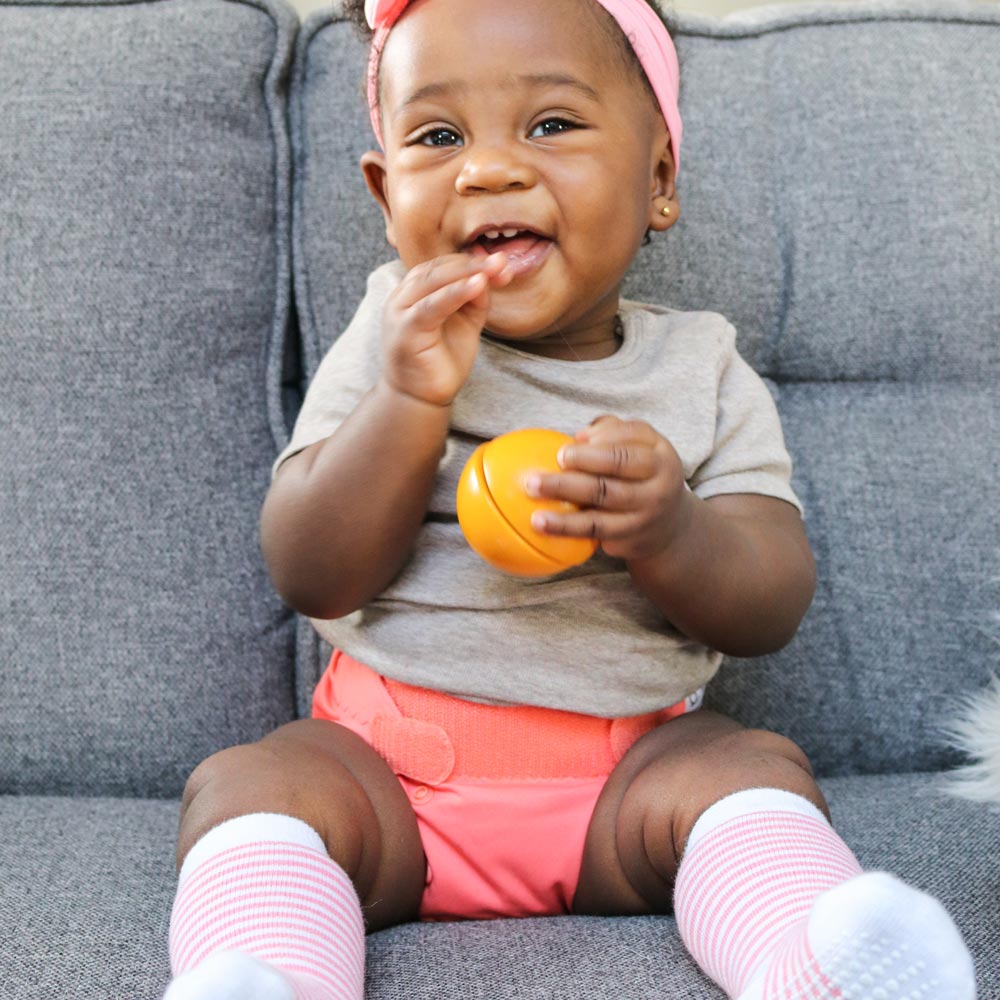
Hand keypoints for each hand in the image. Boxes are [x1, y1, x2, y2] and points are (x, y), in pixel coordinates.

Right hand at [380, 252, 512, 406]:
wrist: (420, 397)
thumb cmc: (440, 360)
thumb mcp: (465, 322)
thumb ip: (475, 298)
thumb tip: (491, 275)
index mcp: (415, 291)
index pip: (443, 265)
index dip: (472, 261)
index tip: (502, 263)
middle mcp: (403, 296)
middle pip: (438, 268)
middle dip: (473, 263)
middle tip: (502, 262)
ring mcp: (401, 311)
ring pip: (433, 281)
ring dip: (466, 272)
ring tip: (493, 269)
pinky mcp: (406, 329)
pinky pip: (431, 305)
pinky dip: (455, 293)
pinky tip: (477, 285)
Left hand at [526, 416, 689, 560]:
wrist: (668, 526)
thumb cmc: (641, 475)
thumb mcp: (640, 448)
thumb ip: (612, 432)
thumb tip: (579, 437)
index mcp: (660, 455)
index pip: (630, 439)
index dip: (598, 440)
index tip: (567, 446)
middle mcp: (659, 484)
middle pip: (615, 468)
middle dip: (577, 464)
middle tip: (544, 465)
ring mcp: (645, 513)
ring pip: (601, 501)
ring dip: (564, 496)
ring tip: (532, 492)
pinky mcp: (630, 536)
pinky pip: (594, 530)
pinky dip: (565, 527)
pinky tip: (541, 523)